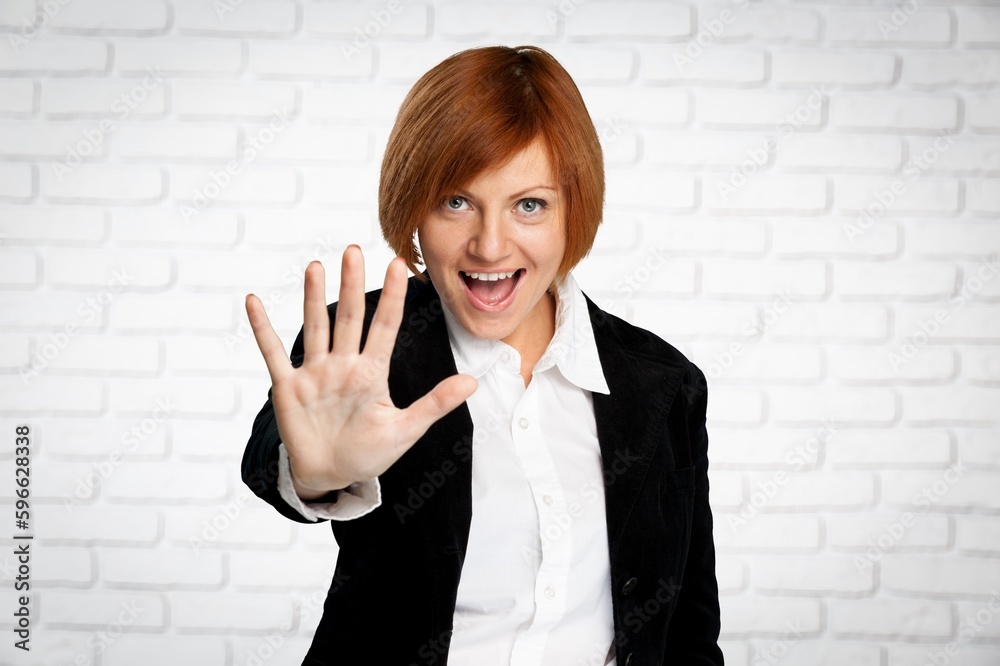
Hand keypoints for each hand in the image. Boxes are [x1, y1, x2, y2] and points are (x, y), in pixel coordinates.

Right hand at [245, 245, 476, 499]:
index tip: (398, 265)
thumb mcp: (406, 430)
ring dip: (313, 298)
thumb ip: (435, 404)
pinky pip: (272, 353)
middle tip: (354, 250)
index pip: (385, 327)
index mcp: (372, 373)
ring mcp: (315, 374)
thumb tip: (473, 382)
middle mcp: (343, 365)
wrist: (331, 476)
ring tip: (316, 266)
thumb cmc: (369, 453)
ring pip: (315, 327)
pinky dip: (262, 328)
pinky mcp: (288, 387)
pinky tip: (254, 301)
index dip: (393, 298)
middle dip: (352, 285)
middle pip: (349, 318)